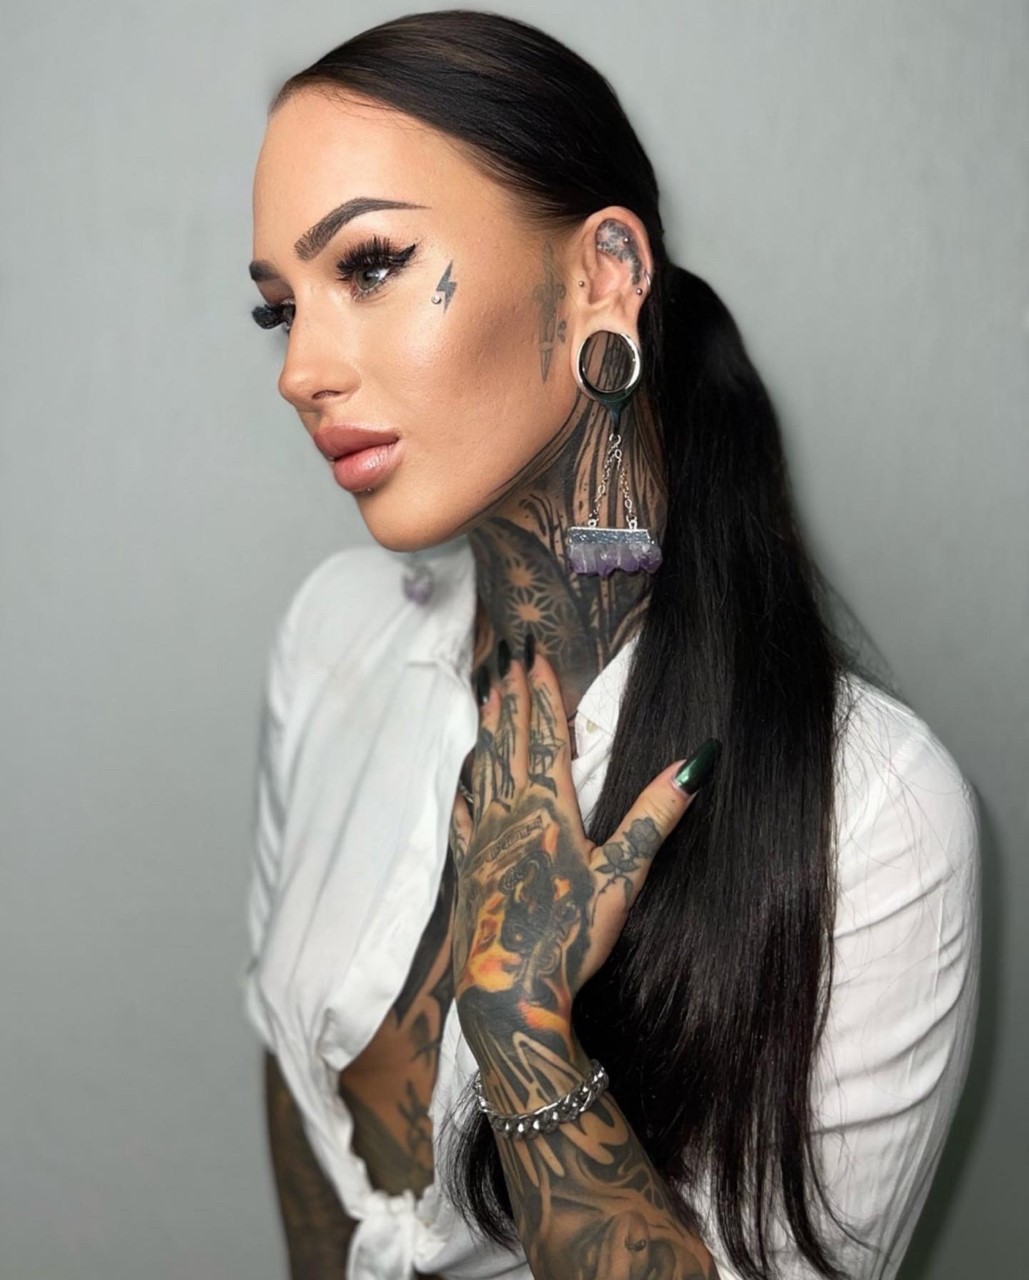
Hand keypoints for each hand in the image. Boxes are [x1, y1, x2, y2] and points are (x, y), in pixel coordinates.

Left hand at [448, 639, 718, 1056]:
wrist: (508, 988)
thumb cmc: (570, 933)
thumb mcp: (624, 873)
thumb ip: (657, 815)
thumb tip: (697, 761)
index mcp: (550, 809)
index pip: (548, 738)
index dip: (544, 695)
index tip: (536, 657)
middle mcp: (512, 815)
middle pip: (512, 746)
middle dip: (513, 701)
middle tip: (506, 661)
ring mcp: (486, 842)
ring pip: (486, 773)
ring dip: (489, 734)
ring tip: (487, 700)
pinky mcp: (471, 871)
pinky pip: (466, 822)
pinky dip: (467, 796)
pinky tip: (464, 785)